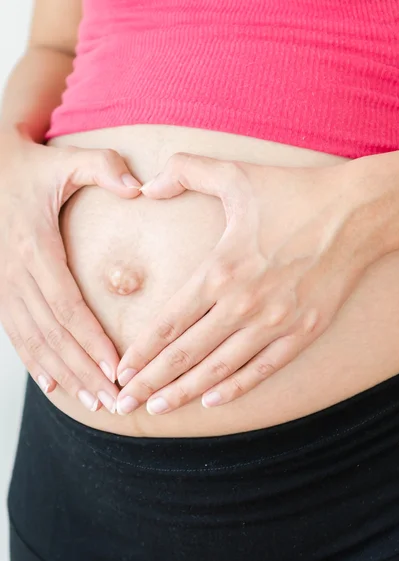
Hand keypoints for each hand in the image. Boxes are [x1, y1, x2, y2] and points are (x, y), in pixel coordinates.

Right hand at [0, 127, 140, 411]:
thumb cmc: (31, 167)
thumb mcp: (65, 161)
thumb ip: (103, 168)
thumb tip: (138, 187)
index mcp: (35, 248)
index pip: (66, 306)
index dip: (90, 340)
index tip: (116, 367)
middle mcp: (14, 274)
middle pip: (53, 334)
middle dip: (83, 370)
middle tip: (114, 398)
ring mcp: (2, 285)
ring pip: (33, 342)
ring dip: (63, 374)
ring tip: (93, 400)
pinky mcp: (0, 291)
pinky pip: (16, 335)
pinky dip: (35, 363)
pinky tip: (53, 386)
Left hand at [116, 153, 368, 414]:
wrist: (356, 214)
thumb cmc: (294, 193)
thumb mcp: (235, 174)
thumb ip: (185, 171)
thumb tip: (146, 186)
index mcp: (221, 270)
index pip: (168, 323)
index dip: (140, 352)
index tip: (120, 372)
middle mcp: (243, 304)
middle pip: (186, 354)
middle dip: (150, 383)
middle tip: (123, 404)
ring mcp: (275, 323)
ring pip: (220, 368)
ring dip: (185, 391)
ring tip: (158, 409)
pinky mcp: (304, 332)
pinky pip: (263, 369)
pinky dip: (236, 387)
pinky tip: (213, 400)